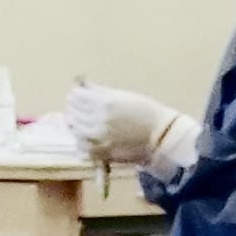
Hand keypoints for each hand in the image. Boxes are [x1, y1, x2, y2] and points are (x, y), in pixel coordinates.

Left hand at [65, 82, 198, 170]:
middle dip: (73, 106)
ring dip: (74, 123)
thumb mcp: (123, 96)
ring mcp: (99, 138)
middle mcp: (99, 120)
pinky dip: (80, 141)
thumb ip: (99, 91)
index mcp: (105, 103)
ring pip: (74, 129)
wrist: (162, 135)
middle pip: (73, 111)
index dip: (76, 93)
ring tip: (80, 120)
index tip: (78, 94)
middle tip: (76, 105)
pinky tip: (84, 136)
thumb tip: (81, 83)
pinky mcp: (102, 152)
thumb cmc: (145, 112)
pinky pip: (81, 147)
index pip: (76, 96)